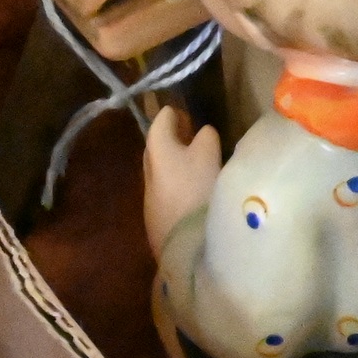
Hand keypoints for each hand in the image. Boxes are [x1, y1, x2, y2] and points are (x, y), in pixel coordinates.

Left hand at [140, 107, 223, 252]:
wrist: (184, 243)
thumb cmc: (198, 189)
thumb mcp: (210, 155)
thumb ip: (206, 137)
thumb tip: (202, 132)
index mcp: (157, 148)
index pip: (161, 118)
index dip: (176, 113)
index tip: (191, 115)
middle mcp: (147, 167)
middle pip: (158, 143)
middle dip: (175, 137)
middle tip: (196, 136)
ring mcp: (149, 193)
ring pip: (162, 167)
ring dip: (177, 161)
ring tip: (201, 164)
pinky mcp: (156, 214)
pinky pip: (166, 188)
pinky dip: (178, 182)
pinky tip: (196, 192)